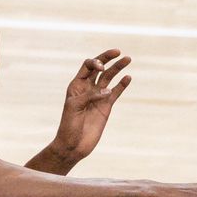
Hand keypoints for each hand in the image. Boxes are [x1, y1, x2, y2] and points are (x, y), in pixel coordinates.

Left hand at [52, 49, 131, 164]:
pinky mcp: (106, 107)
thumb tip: (108, 90)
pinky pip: (116, 92)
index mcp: (77, 85)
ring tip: (128, 59)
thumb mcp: (74, 107)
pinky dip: (122, 85)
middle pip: (99, 68)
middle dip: (108, 58)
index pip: (87, 66)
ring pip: (109, 78)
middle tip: (118, 52)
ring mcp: (98, 97)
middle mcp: (88, 88)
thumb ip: (90, 96)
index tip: (101, 68)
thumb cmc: (69, 125)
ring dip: (118, 68)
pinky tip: (128, 77)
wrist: (73, 145)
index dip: (95, 63)